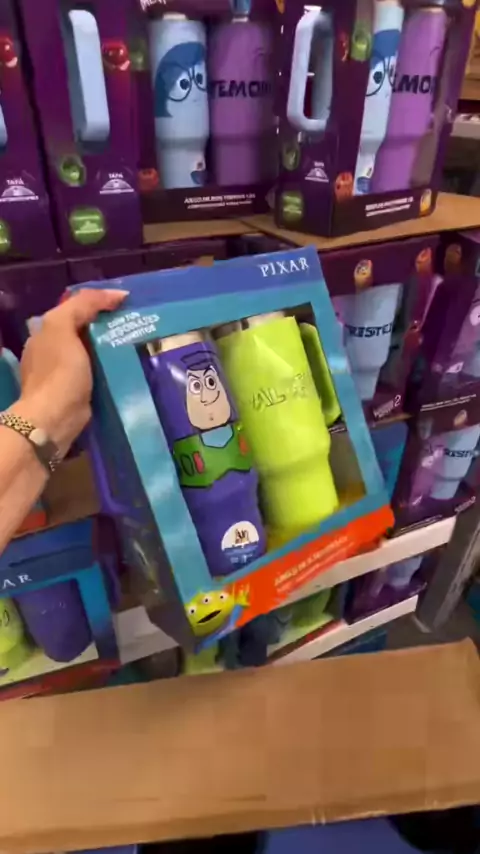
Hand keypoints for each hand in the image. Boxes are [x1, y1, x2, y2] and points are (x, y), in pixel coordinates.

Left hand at [11, 288, 127, 456]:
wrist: (56, 418)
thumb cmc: (59, 371)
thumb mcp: (63, 327)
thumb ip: (83, 305)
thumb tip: (117, 295)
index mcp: (46, 331)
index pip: (76, 308)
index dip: (101, 302)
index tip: (128, 303)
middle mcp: (54, 350)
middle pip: (87, 329)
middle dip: (111, 325)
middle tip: (139, 323)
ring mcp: (67, 373)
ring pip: (96, 351)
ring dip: (115, 347)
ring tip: (141, 343)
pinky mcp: (81, 392)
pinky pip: (101, 372)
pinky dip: (114, 368)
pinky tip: (131, 366)